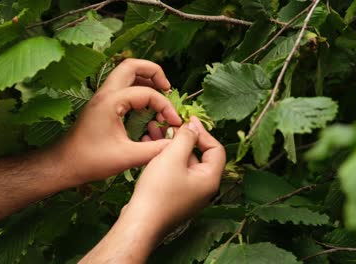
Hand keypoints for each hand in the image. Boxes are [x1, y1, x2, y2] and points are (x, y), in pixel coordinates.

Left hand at [56, 59, 181, 183]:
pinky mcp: (100, 105)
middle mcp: (105, 94)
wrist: (64, 164)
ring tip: (160, 93)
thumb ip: (154, 150)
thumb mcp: (127, 157)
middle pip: (132, 65)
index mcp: (111, 102)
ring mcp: (101, 97)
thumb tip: (175, 143)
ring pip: (125, 73)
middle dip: (153, 72)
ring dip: (144, 78)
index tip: (174, 122)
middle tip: (167, 88)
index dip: (165, 106)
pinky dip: (136, 88)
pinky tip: (145, 106)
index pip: (147, 92)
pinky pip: (121, 86)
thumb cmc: (90, 161)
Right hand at [80, 116, 224, 262]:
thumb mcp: (173, 157)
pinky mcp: (173, 198)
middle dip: (181, 138)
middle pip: (198, 156)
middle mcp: (202, 188)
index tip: (188, 120)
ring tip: (153, 132)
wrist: (140, 223)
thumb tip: (192, 128)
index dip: (202, 132)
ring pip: (182, 163)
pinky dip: (163, 159)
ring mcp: (188, 195)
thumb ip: (185, 138)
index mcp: (209, 179)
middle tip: (167, 125)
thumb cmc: (158, 192)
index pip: (215, 149)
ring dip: (169, 147)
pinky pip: (173, 173)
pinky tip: (148, 149)